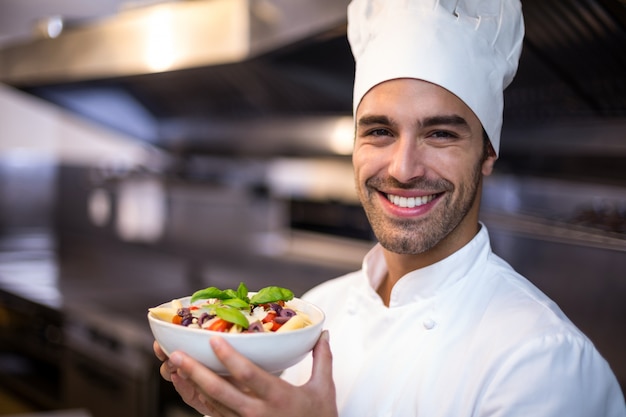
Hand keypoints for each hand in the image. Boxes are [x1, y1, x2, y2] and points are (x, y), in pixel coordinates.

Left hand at [153, 330, 336, 416]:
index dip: (229, 357)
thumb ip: (322, 359)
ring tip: (175, 368)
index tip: (214, 340)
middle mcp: (259, 413)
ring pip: (213, 405)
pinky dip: (200, 401)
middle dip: (196, 372)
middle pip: (221, 392)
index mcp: (279, 397)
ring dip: (192, 386)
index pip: (249, 375)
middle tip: (176, 355)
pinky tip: (189, 387)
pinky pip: (216, 415)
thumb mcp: (324, 390)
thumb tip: (323, 333)